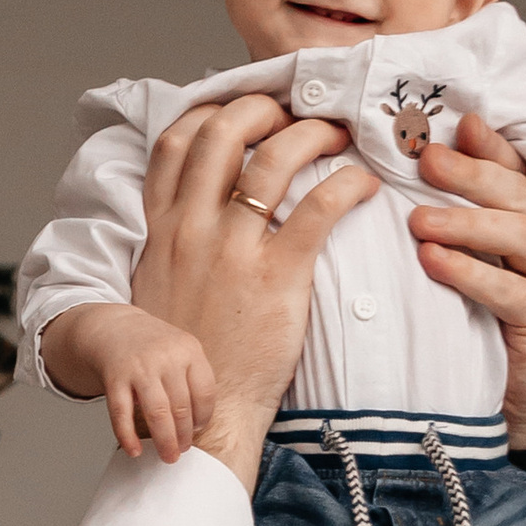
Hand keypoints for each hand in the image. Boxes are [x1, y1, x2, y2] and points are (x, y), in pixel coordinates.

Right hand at [39, 305, 216, 463]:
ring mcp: (139, 367)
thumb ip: (192, 378)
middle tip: (182, 450)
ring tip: (168, 456)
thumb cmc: (153, 347)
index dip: (203, 417)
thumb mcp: (180, 349)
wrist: (113, 328)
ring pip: (157, 413)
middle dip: (184, 435)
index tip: (198, 430)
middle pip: (181, 407)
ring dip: (164, 440)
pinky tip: (134, 451)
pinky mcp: (114, 378)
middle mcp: (165, 357)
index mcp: (188, 349)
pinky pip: (122, 413)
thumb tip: (196, 425)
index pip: (205, 392)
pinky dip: (128, 436)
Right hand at [129, 96, 379, 489]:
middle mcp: (192, 230)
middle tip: (297, 115)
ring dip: (314, 133)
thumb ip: (177, 247)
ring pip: (275, 157)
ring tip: (339, 137)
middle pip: (223, 131)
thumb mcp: (161, 292)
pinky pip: (319, 206)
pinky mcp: (277, 277)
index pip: (174, 143)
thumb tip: (204, 218)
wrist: (199, 417)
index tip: (244, 109)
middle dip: (265, 108)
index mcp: (162, 232)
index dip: (211, 111)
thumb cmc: (191, 359)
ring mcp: (233, 251)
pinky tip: (364, 185)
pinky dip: (348, 183)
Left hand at [407, 113, 525, 451]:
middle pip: (519, 194)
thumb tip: (408, 177)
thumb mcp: (453, 271)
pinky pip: (511, 291)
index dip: (491, 147)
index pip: (515, 172)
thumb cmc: (471, 335)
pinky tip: (434, 263)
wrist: (499, 409)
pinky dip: (471, 273)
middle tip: (426, 160)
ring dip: (466, 222)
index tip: (457, 125)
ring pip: (520, 235)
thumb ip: (440, 227)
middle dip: (472, 173)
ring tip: (417, 220)